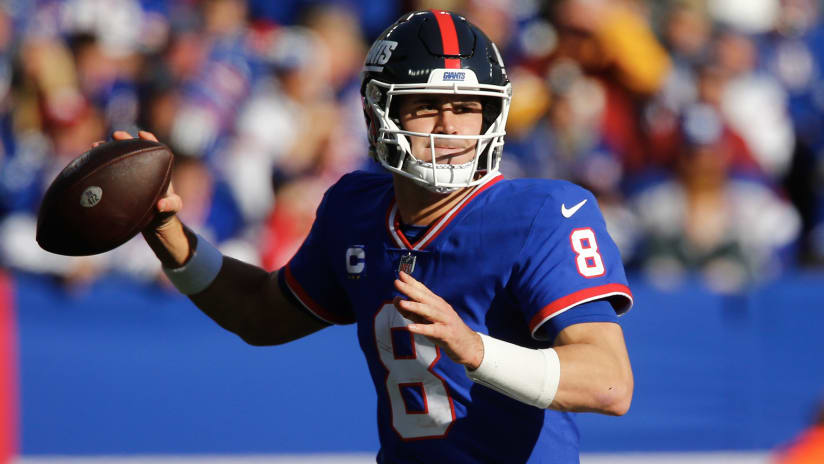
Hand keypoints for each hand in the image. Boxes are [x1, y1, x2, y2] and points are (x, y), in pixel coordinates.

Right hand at [92, 130, 190, 266]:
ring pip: (118, 160)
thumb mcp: (172, 209)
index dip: (149, 140)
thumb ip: (170, 206)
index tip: (142, 134)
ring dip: (108, 151)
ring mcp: (130, 178)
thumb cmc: (166, 215)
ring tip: (95, 146)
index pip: (155, 150)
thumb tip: (161, 204)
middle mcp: (143, 172)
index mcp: (157, 172)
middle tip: (115, 135)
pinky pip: (109, 174)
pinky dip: (100, 168)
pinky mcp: (120, 186)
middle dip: (124, 141)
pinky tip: (88, 166)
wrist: (154, 226)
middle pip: (134, 150)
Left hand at [393, 271, 483, 369]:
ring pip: (429, 312)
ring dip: (415, 306)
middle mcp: (441, 309)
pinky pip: (433, 330)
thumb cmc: (445, 331)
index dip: (412, 282)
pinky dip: (421, 328)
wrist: (468, 345)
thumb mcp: (426, 320)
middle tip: (397, 282)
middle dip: (410, 289)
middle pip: (424, 298)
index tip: (401, 274)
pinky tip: (409, 327)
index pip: (423, 290)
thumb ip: (411, 311)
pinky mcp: (447, 334)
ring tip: (402, 302)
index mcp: (437, 303)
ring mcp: (445, 320)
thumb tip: (396, 299)